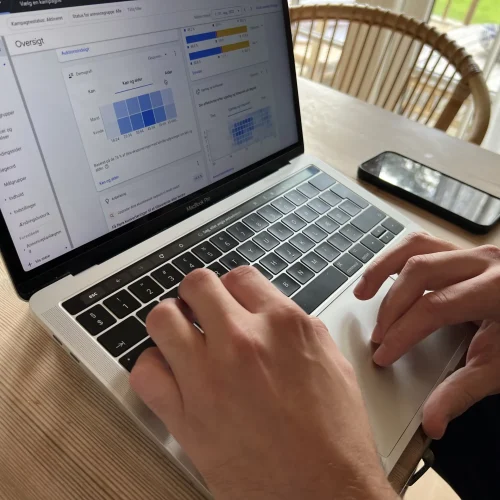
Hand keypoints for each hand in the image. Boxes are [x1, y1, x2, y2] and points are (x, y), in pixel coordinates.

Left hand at [131, 267, 394, 499]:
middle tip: (202, 312)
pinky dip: (153, 368)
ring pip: (162, 318)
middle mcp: (243, 342)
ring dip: (171, 323)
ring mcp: (209, 376)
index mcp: (284, 326)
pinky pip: (145, 371)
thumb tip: (270, 315)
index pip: (240, 277)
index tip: (230, 301)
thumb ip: (295, 330)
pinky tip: (170, 375)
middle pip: (197, 284)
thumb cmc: (334, 438)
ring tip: (182, 339)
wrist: (322, 496)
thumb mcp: (332, 363)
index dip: (233, 288)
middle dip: (199, 295)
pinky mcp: (184, 416)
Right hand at [354, 233, 499, 438]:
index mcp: (496, 289)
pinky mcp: (458, 251)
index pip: (434, 306)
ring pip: (414, 247)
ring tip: (362, 293)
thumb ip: (461, 392)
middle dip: (391, 308)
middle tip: (379, 337)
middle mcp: (482, 261)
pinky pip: (419, 245)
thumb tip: (432, 421)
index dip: (403, 332)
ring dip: (381, 269)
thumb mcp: (497, 368)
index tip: (384, 354)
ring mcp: (469, 251)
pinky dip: (394, 258)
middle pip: (418, 272)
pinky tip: (381, 276)